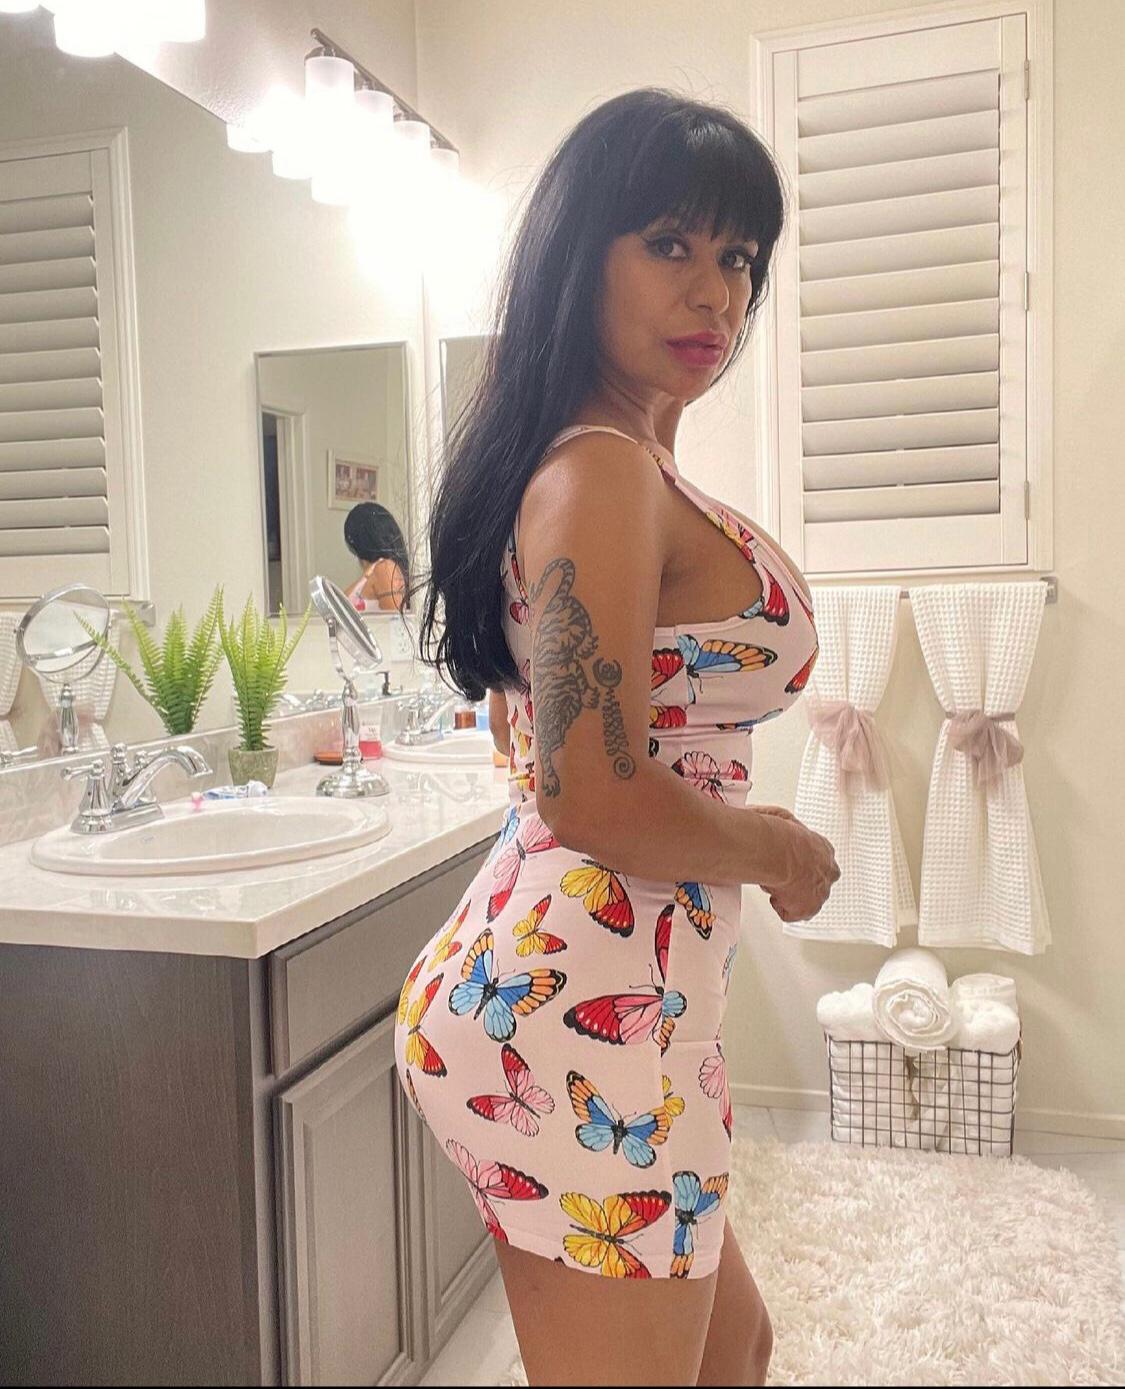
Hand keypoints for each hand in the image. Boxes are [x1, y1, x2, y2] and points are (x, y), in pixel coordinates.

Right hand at [755, 805, 839, 923]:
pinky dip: (781, 907)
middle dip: (803, 883)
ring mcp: (821, 892)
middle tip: (785, 880)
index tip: (791, 864)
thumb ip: (783, 824)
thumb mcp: (784, 818)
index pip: (820, 860)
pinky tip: (773, 896)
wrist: (777, 853)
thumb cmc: (779, 835)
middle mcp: (828, 872)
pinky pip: (793, 914)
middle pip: (819, 882)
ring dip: (792, 896)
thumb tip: (768, 817)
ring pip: (807, 899)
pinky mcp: (808, 908)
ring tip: (777, 888)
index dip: (803, 864)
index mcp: (824, 849)